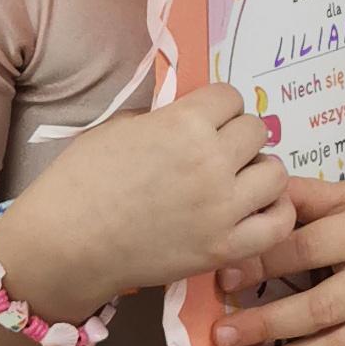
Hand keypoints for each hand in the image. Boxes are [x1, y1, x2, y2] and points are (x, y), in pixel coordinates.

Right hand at [0, 85, 297, 313]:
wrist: (66, 244)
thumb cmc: (80, 180)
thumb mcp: (118, 127)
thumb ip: (165, 119)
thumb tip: (194, 120)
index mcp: (184, 123)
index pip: (231, 97)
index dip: (216, 108)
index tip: (203, 122)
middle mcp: (212, 161)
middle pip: (256, 131)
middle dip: (236, 136)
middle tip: (216, 153)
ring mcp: (223, 208)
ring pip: (276, 174)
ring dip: (257, 172)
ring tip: (236, 182)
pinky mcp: (225, 248)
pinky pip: (278, 223)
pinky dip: (274, 212)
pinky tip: (255, 209)